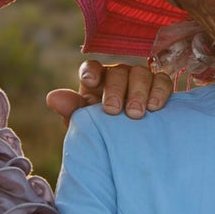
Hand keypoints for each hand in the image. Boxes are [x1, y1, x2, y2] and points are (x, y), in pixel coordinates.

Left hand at [46, 60, 174, 124]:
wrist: (130, 146)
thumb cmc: (104, 131)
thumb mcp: (86, 123)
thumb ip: (71, 110)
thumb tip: (52, 98)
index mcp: (96, 80)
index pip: (91, 68)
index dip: (90, 71)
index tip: (90, 82)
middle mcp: (118, 75)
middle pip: (117, 72)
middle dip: (115, 90)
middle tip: (113, 110)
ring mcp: (140, 79)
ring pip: (140, 74)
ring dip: (138, 92)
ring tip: (136, 114)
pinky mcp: (159, 86)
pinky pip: (162, 81)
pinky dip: (159, 91)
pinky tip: (155, 107)